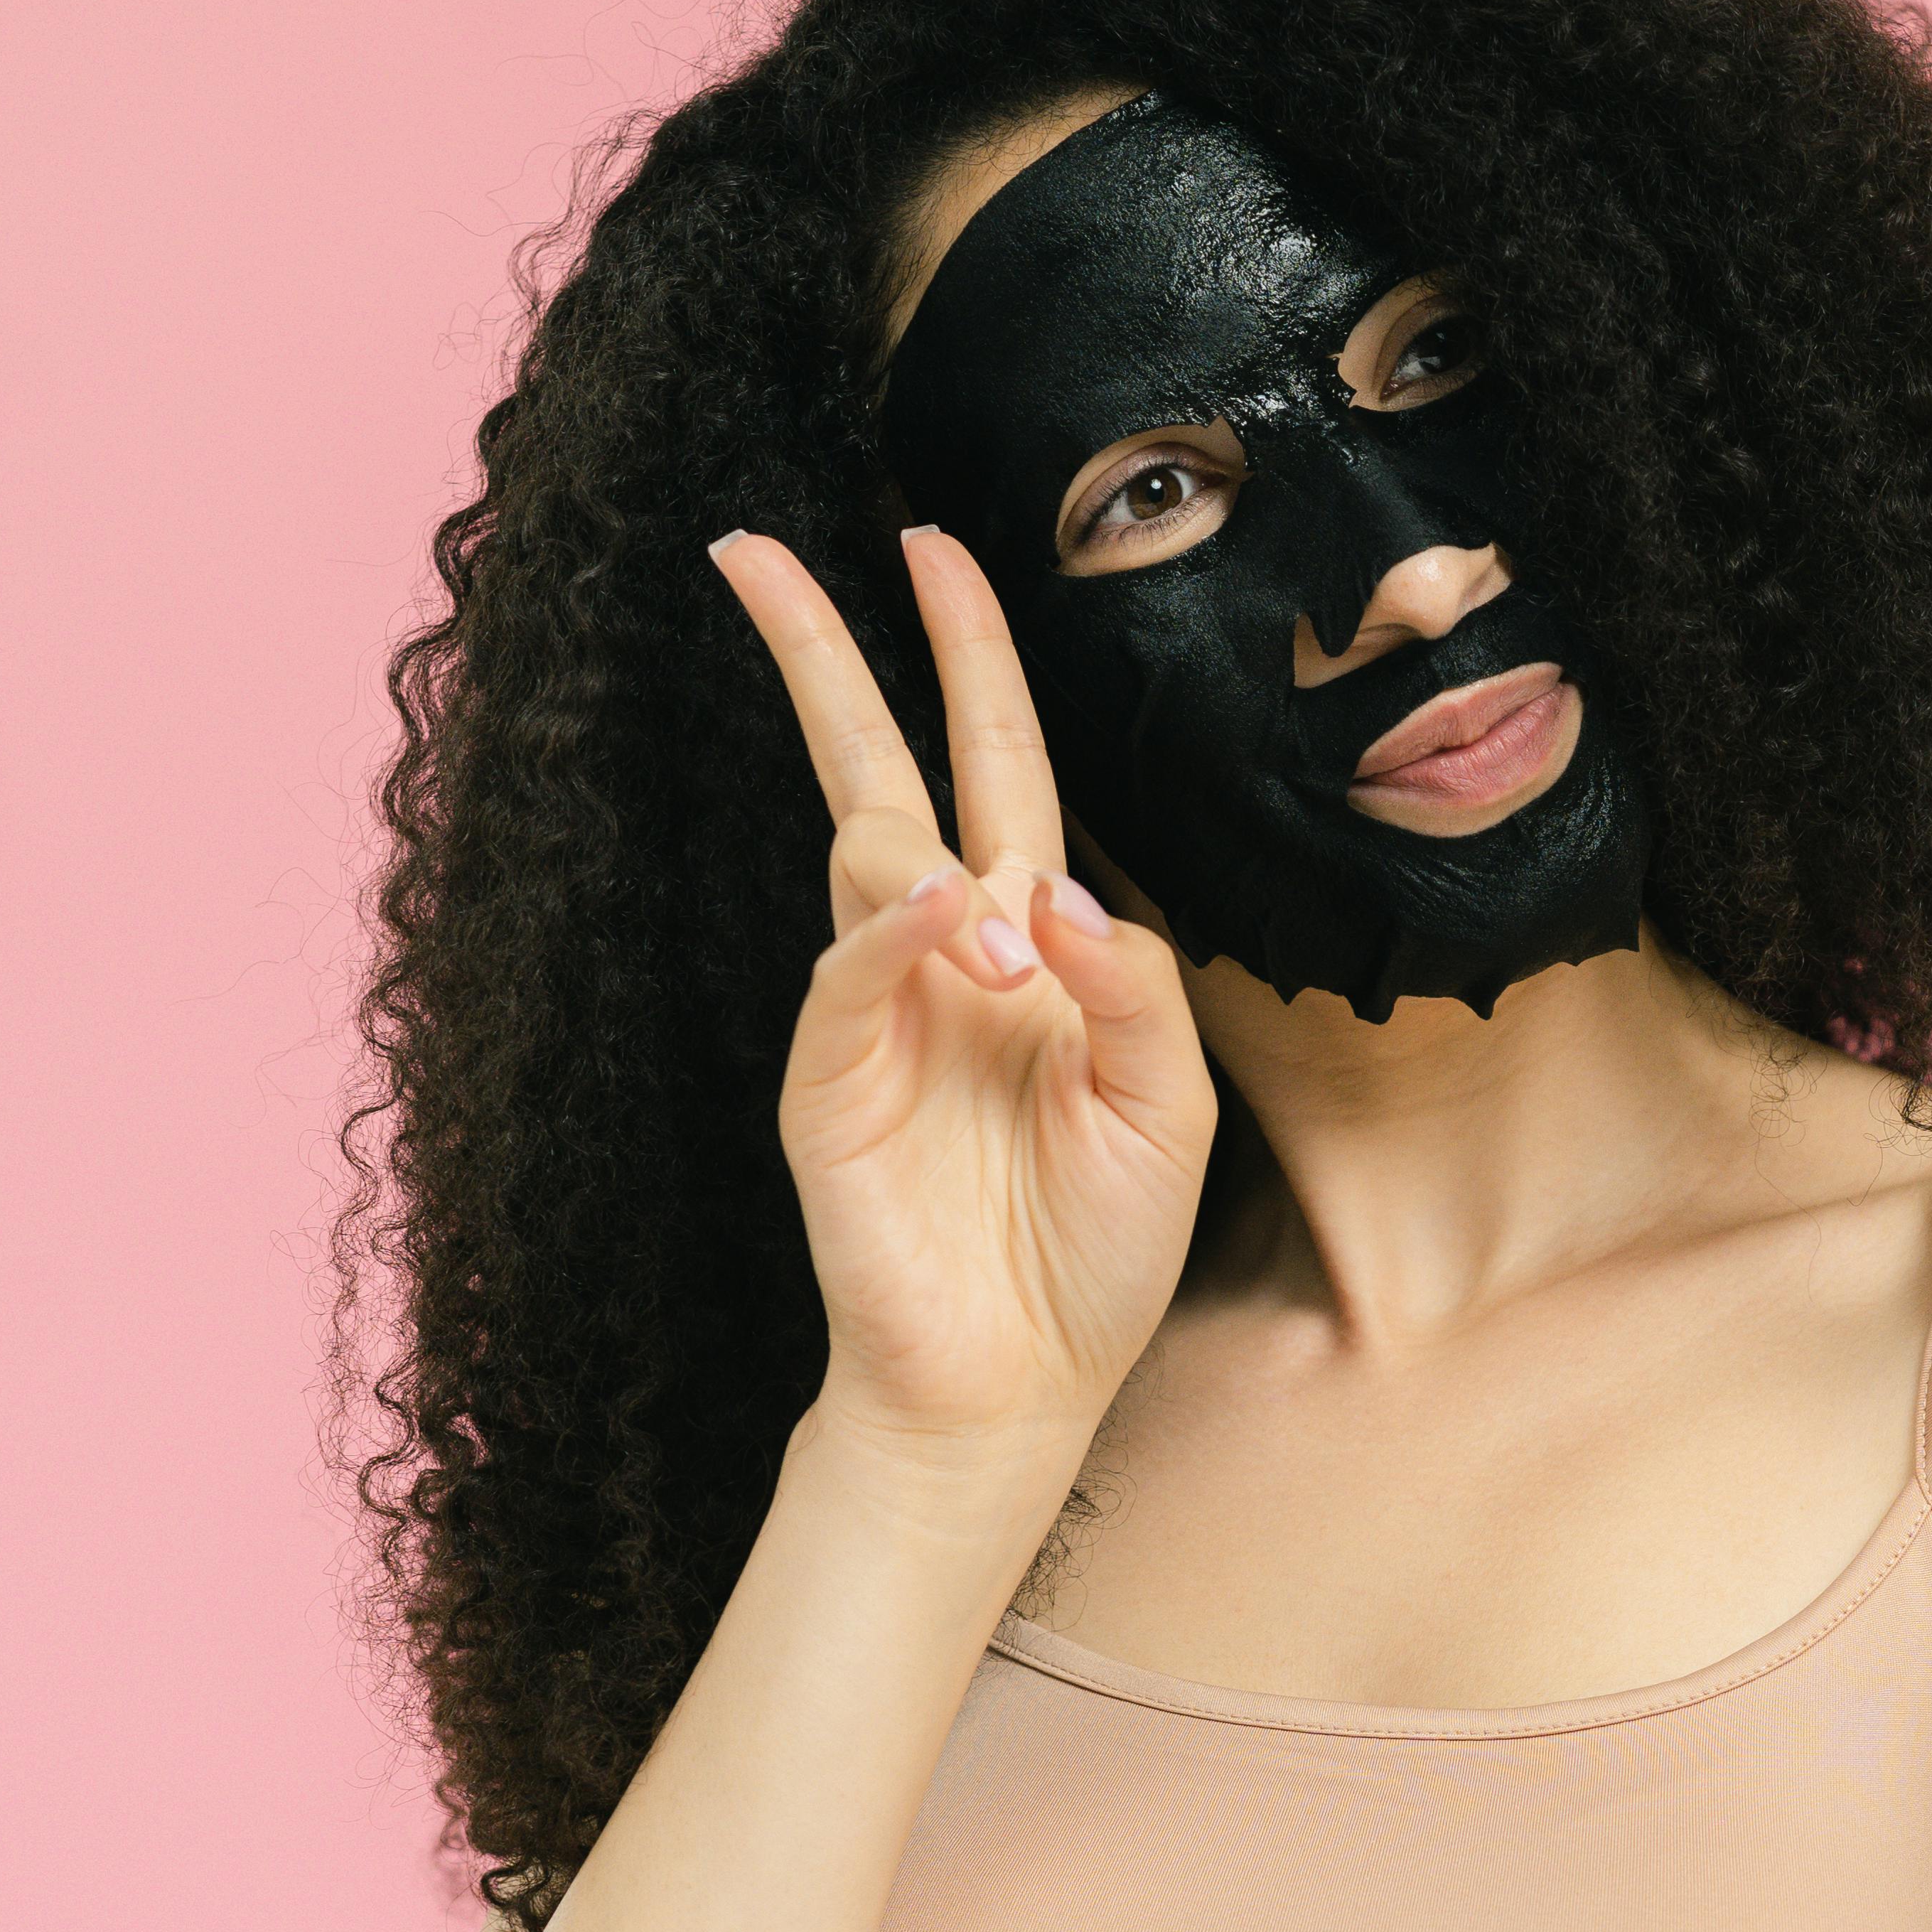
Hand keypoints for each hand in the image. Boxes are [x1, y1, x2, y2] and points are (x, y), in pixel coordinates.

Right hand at [709, 525, 1218, 1530]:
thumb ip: (1136, 988)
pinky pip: (849, 968)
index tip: (934, 548)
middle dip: (826, 657)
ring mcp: (875, 1010)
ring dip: (936, 869)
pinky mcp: (827, 1079)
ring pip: (868, 858)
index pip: (996, 765)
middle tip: (759, 551)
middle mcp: (945, 953)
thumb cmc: (1100, 1247)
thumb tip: (1055, 891)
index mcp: (1035, 943)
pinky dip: (893, 932)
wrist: (1022, 1383)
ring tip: (1010, 963)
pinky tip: (944, 921)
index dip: (969, 659)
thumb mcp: (1172, 1109)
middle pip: (878, 767)